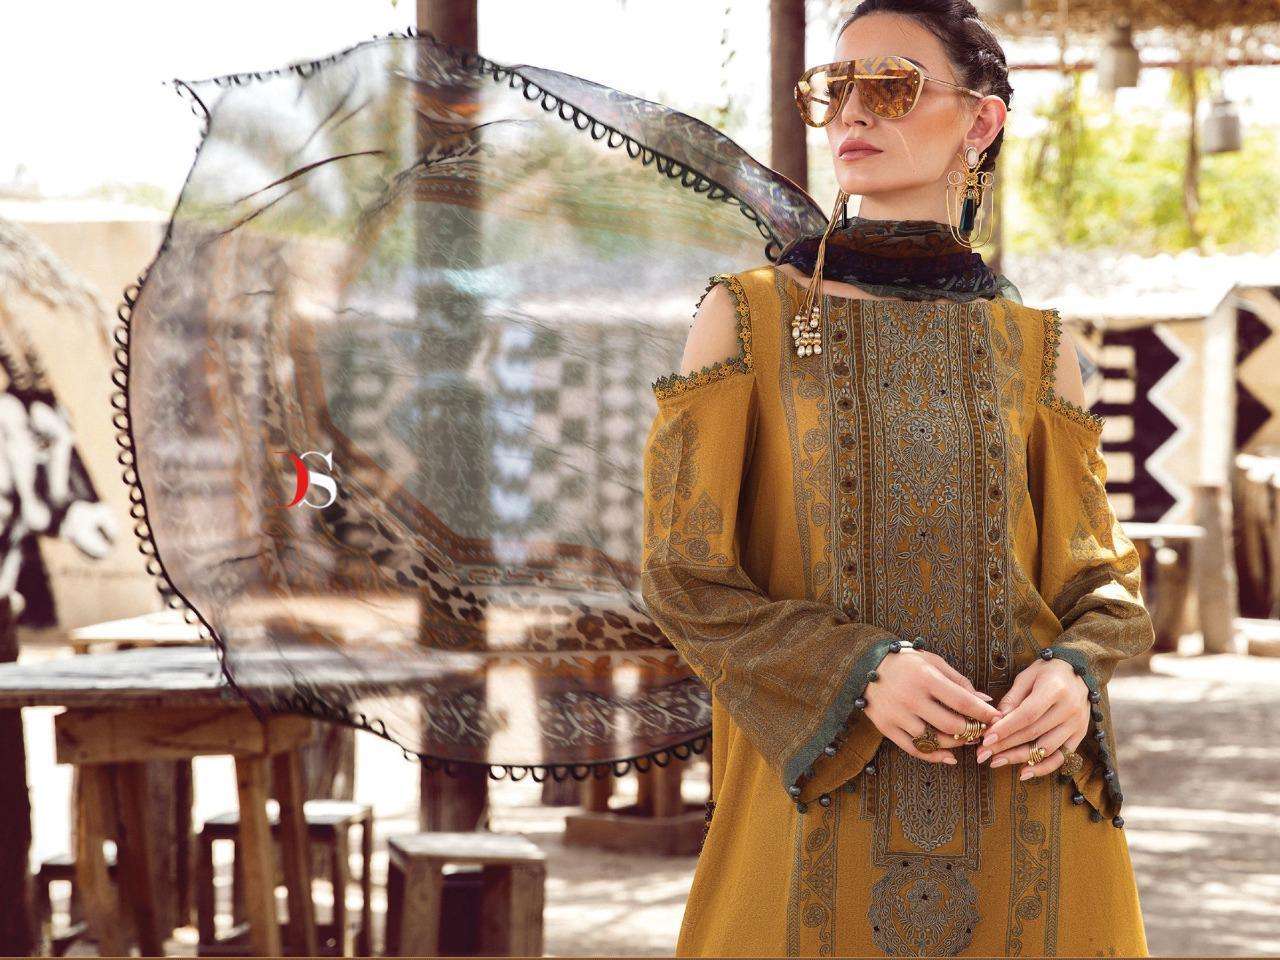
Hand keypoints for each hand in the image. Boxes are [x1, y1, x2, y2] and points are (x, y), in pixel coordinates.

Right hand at [864, 647, 1004, 764]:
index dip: (984, 713)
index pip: (962, 702)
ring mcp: (897, 714)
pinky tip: (948, 756)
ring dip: (956, 744)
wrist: (865, 665)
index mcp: (925, 677)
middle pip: (951, 725)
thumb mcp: (933, 662)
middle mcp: (911, 698)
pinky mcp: (886, 727)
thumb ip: (960, 682)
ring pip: (934, 740)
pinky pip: (914, 749)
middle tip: (983, 731)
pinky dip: (934, 756)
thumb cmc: (906, 662)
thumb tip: (985, 701)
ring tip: (966, 739)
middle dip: (973, 731)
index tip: (997, 718)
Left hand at [976, 657, 1089, 778]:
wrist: (1079, 671)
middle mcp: (1069, 709)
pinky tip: (1024, 773)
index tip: (986, 739)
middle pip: (1033, 733)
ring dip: (1019, 758)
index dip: (1006, 728)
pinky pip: (1062, 757)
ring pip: (1045, 748)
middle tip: (983, 754)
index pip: (1027, 715)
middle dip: (1005, 746)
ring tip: (996, 761)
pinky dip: (1043, 768)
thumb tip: (996, 720)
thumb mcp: (1027, 676)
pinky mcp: (1080, 735)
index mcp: (1055, 689)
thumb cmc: (1047, 671)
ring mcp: (1077, 724)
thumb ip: (1012, 698)